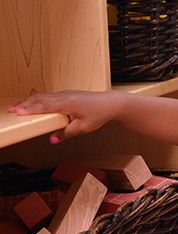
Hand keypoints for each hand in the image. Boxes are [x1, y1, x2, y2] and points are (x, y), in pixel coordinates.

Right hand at [8, 90, 125, 142]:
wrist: (110, 103)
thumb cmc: (99, 114)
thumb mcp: (84, 127)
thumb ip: (67, 133)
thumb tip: (53, 139)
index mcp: (66, 103)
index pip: (43, 106)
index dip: (29, 109)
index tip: (17, 112)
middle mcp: (63, 96)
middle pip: (39, 99)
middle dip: (24, 104)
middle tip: (10, 110)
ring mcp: (65, 94)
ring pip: (43, 96)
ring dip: (29, 101)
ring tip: (17, 107)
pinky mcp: (67, 95)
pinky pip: (48, 96)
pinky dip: (38, 99)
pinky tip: (33, 103)